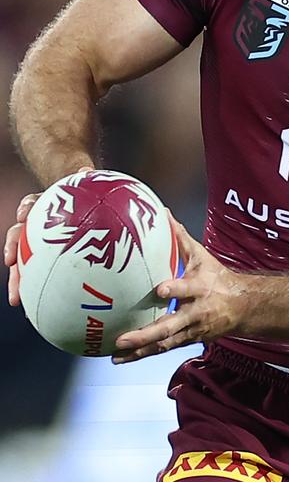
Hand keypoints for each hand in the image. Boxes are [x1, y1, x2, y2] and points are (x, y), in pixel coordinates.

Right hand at [4, 166, 92, 306]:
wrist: (81, 205)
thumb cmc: (85, 197)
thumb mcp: (85, 187)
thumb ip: (84, 181)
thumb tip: (86, 171)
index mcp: (45, 207)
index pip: (31, 204)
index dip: (26, 209)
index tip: (23, 215)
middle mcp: (36, 226)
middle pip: (19, 237)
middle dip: (12, 251)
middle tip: (9, 264)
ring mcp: (38, 245)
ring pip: (23, 262)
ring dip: (17, 279)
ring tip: (16, 299)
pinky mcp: (45, 262)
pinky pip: (37, 277)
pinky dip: (36, 292)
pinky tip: (38, 311)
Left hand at [112, 216, 246, 362]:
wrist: (243, 306)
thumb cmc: (219, 278)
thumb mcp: (202, 257)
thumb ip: (181, 238)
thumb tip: (164, 214)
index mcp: (200, 288)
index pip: (187, 288)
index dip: (176, 289)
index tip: (160, 290)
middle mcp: (196, 312)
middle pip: (171, 325)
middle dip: (147, 334)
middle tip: (123, 338)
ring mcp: (192, 329)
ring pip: (165, 343)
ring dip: (140, 351)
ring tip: (117, 354)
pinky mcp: (188, 340)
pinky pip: (164, 349)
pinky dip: (143, 355)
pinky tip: (123, 358)